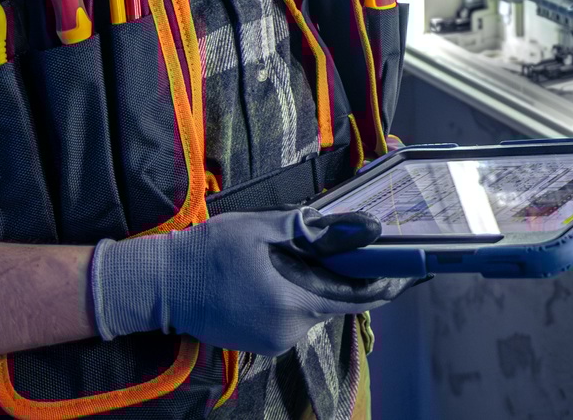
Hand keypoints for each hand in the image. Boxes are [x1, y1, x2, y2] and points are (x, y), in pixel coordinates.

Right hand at [90, 209, 415, 354]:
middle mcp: (289, 331)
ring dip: (317, 283)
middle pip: (336, 301)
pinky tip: (278, 273)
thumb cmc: (210, 251)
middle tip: (351, 243)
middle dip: (346, 274)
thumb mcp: (266, 229)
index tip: (411, 267)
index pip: (358, 297)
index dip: (387, 281)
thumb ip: (319, 231)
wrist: (160, 285)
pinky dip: (297, 295)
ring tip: (297, 253)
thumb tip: (367, 228)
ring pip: (315, 309)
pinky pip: (294, 317)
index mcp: (293, 301)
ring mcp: (274, 342)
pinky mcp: (262, 344)